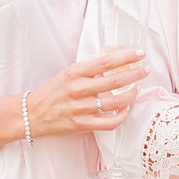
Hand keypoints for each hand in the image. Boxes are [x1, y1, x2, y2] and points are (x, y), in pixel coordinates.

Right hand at [25, 48, 147, 137]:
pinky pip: (109, 122)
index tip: (139, 53)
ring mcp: (80, 108)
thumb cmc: (54, 92)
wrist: (32, 114)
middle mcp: (78, 89)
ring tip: (138, 88)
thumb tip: (116, 63)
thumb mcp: (68, 74)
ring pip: (115, 102)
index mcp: (75, 73)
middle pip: (115, 81)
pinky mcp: (81, 125)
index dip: (126, 56)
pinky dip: (122, 116)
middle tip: (146, 69)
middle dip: (135, 74)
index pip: (106, 62)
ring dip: (132, 94)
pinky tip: (127, 109)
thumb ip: (89, 70)